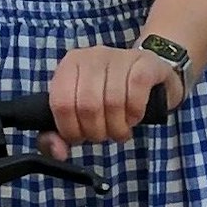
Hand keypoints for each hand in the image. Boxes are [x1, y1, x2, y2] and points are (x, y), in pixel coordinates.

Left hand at [40, 45, 184, 160]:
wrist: (148, 72)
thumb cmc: (110, 95)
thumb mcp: (81, 112)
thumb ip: (61, 134)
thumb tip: (58, 151)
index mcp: (70, 64)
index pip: (60, 103)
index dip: (71, 129)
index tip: (81, 137)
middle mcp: (92, 55)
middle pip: (87, 106)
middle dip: (97, 132)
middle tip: (105, 134)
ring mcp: (120, 56)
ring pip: (112, 102)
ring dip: (118, 127)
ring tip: (121, 129)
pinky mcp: (145, 62)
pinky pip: (135, 94)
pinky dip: (134, 114)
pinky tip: (134, 117)